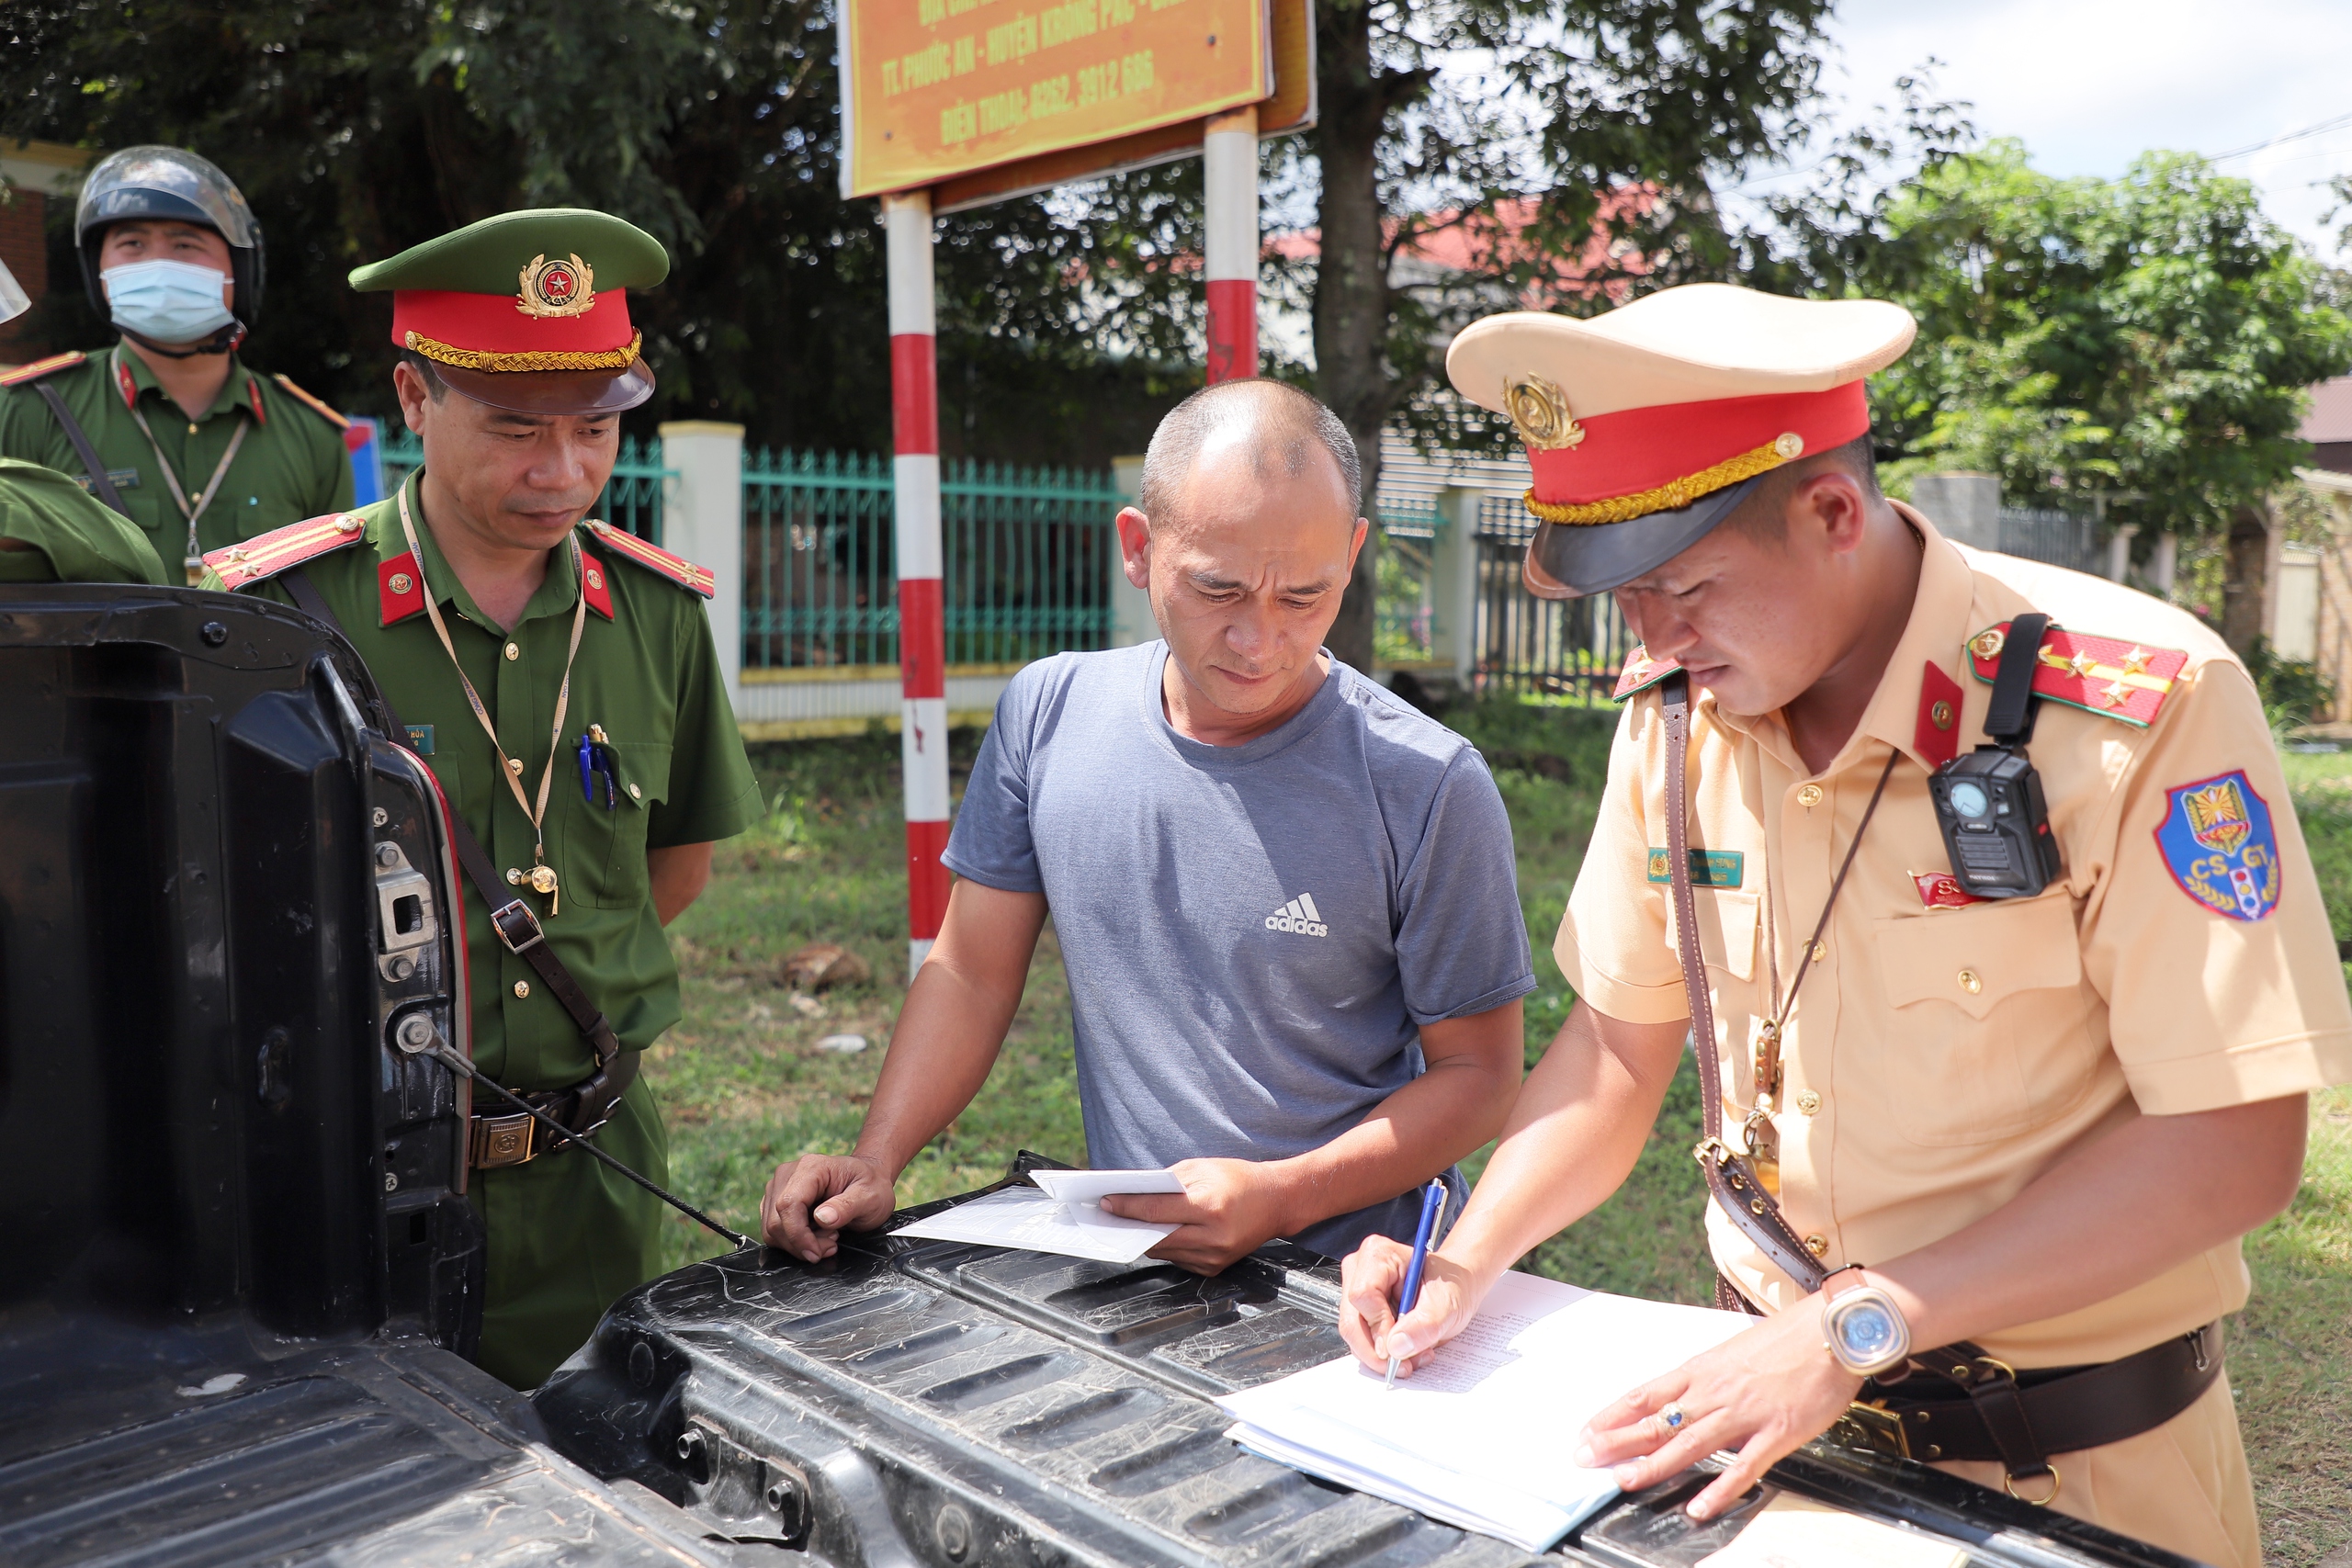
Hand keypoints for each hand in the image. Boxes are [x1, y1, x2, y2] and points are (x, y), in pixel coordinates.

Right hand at [760, 1152, 895, 1261]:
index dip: (798, 1235)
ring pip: (772, 1229)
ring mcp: (780, 1187)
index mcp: (811, 1168)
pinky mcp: (777, 1200)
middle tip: (831, 1244)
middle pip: (776, 1221)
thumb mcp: (870, 1197)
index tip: (816, 1252)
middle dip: (802, 1243)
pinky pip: (774, 1229)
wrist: (869, 1179)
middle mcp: (789, 1174)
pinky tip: (817, 1235)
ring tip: (828, 1237)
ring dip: (798, 1244)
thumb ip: (846, 1207)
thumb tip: (822, 1218)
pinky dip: (794, 1240)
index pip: (788, 1204)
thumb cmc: (871, 1185)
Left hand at [1100, 1157, 1289, 1272]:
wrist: (1277, 1201)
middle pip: (1156, 1237)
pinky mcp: (1215, 1268)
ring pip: (1164, 1252)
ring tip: (1127, 1224)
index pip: (1156, 1211)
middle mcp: (1212, 1237)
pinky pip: (1179, 1260)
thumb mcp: (1202, 1168)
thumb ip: (1167, 1183)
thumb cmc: (1239, 1179)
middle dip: (1129, 1226)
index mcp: (1209, 1207)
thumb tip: (1134, 1195)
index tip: (1106, 1203)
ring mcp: (1214, 1257)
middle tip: (1108, 1216)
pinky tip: (1157, 1233)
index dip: (1127, 1207)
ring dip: (1145, 1238)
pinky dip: (1166, 1246)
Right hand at [1336, 1234, 1486, 1376]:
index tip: (1398, 1350)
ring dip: (1383, 1355)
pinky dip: (1384, 1353)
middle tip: (1404, 1365)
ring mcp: (1357, 1290)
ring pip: (1355, 1335)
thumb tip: (1395, 1347)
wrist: (1458, 1287)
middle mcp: (1360, 1270)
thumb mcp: (1447, 1304)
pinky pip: (1362, 1340)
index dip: (1378, 1327)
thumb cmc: (1452, 1285)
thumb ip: (1423, 1325)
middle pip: (1352, 1320)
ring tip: (1414, 1356)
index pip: (1363, 1296)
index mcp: (1379, 1255)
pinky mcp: (1361, 1311)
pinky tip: (1407, 1351)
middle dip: (1378, 1351)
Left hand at [1574, 1298, 1862, 1520]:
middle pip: (1657, 1420)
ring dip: (1654, 1464)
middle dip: (1617, 1441)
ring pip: (1689, 1443)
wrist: (1832, 1330)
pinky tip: (1698, 1506)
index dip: (1612, 1416)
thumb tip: (1681, 1397)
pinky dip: (1719, 1489)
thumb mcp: (1732, 1352)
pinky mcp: (1777, 1433)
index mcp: (1702, 1369)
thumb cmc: (1786, 1339)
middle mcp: (1715, 1391)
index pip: (1645, 1394)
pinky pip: (1743, 1467)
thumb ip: (1706, 1378)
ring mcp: (1744, 1413)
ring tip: (1624, 1481)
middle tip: (1585, 1458)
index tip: (1586, 1432)